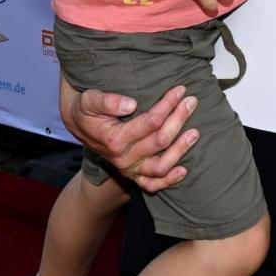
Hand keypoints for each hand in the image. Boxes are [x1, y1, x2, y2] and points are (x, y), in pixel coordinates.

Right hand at [60, 80, 197, 191]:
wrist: (80, 127)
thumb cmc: (87, 111)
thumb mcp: (90, 100)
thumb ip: (107, 101)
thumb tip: (131, 104)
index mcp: (114, 139)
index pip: (151, 122)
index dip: (168, 105)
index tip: (180, 90)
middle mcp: (123, 158)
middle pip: (160, 141)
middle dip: (179, 119)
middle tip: (191, 102)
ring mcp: (129, 168)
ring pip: (161, 166)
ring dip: (180, 149)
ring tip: (195, 132)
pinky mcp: (133, 175)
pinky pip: (152, 185)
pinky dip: (169, 181)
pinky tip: (184, 171)